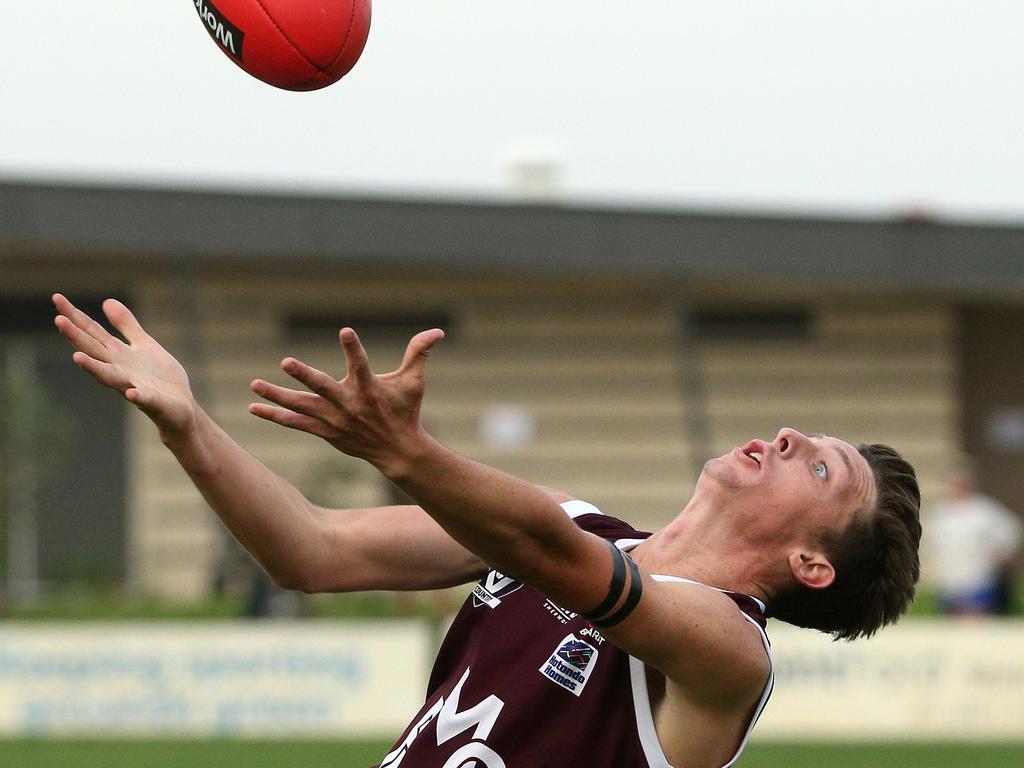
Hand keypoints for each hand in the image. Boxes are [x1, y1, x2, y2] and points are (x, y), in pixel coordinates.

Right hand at [52, 294, 198, 439]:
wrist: (181, 408)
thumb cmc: (159, 377)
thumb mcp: (144, 345)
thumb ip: (126, 326)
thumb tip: (107, 301)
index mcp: (118, 355)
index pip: (92, 333)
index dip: (76, 316)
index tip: (57, 298)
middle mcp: (120, 370)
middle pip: (94, 351)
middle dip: (76, 337)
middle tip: (58, 320)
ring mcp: (134, 386)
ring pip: (110, 377)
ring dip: (93, 368)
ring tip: (77, 357)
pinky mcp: (153, 402)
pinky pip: (144, 399)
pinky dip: (138, 396)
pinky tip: (132, 393)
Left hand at [248, 327, 443, 474]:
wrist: (398, 451)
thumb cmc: (405, 411)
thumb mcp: (414, 381)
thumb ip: (420, 352)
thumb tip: (438, 331)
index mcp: (369, 388)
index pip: (361, 364)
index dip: (353, 348)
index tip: (345, 331)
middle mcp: (349, 404)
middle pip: (323, 387)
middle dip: (304, 375)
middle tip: (286, 362)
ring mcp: (334, 420)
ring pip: (302, 406)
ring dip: (277, 396)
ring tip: (255, 385)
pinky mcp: (325, 431)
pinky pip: (296, 423)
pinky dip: (275, 416)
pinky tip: (254, 409)